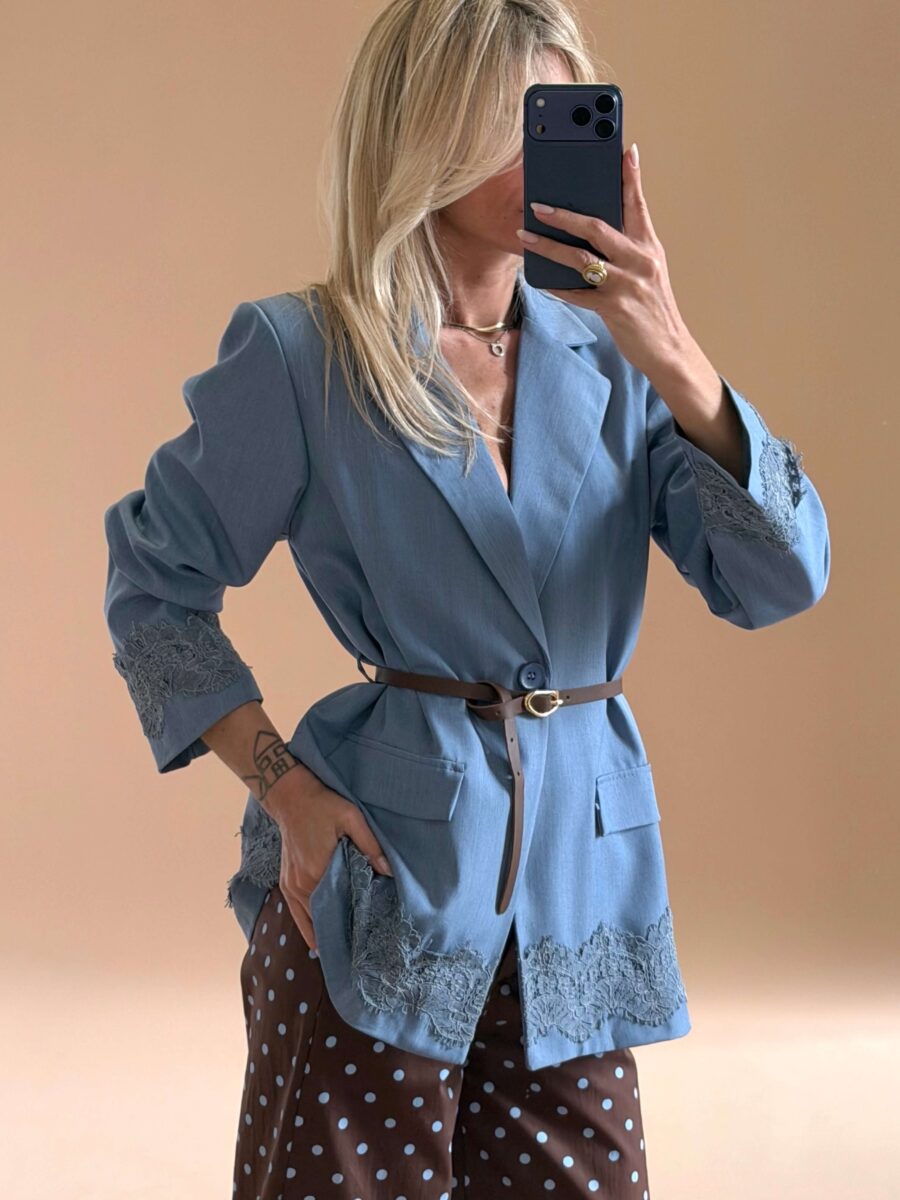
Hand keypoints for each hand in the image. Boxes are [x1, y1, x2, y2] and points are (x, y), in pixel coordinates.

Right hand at [262, 765, 392, 951]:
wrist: (291, 796)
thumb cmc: (323, 805)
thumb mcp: (352, 818)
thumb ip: (370, 845)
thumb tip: (388, 871)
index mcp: (318, 871)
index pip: (340, 905)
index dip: (353, 922)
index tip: (367, 938)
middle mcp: (302, 884)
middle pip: (323, 917)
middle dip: (340, 932)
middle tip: (358, 950)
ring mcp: (291, 885)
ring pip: (308, 920)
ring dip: (324, 932)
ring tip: (341, 951)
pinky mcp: (286, 882)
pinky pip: (296, 913)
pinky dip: (307, 927)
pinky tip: (318, 941)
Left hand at [515, 142, 697, 385]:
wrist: (668, 349)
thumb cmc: (652, 308)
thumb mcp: (648, 271)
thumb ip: (627, 248)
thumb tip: (594, 228)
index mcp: (649, 246)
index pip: (637, 204)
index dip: (630, 176)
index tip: (624, 150)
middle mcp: (639, 260)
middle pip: (597, 226)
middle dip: (564, 214)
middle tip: (537, 205)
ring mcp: (626, 284)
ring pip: (580, 258)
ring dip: (548, 247)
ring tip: (524, 237)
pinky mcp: (614, 308)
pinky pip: (576, 293)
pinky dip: (556, 286)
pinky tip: (539, 278)